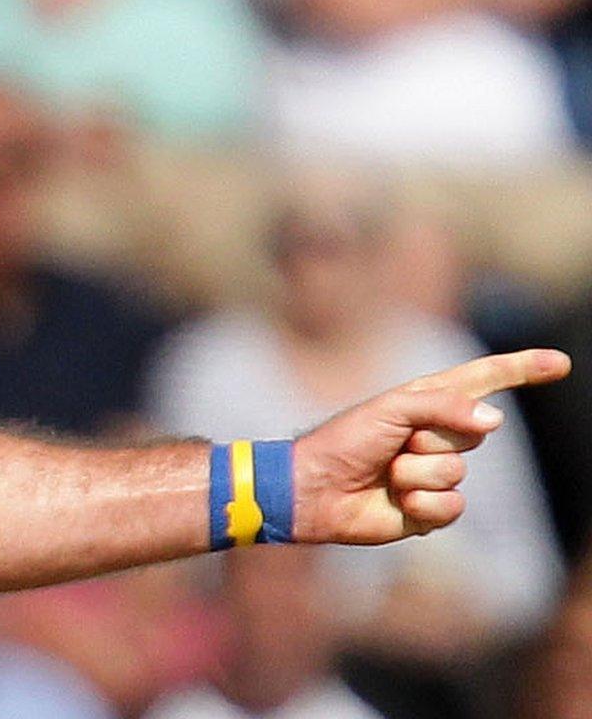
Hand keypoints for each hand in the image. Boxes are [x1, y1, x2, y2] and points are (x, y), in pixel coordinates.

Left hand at [293, 349, 570, 544]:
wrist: (315, 489)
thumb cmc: (345, 440)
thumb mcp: (392, 409)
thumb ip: (444, 407)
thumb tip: (495, 420)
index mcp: (427, 402)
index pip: (483, 382)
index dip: (521, 371)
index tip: (559, 364)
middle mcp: (437, 435)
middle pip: (471, 432)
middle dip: (429, 438)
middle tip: (392, 444)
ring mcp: (436, 473)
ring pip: (457, 471)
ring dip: (416, 472)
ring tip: (386, 473)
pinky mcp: (431, 510)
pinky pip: (452, 506)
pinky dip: (422, 503)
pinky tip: (396, 502)